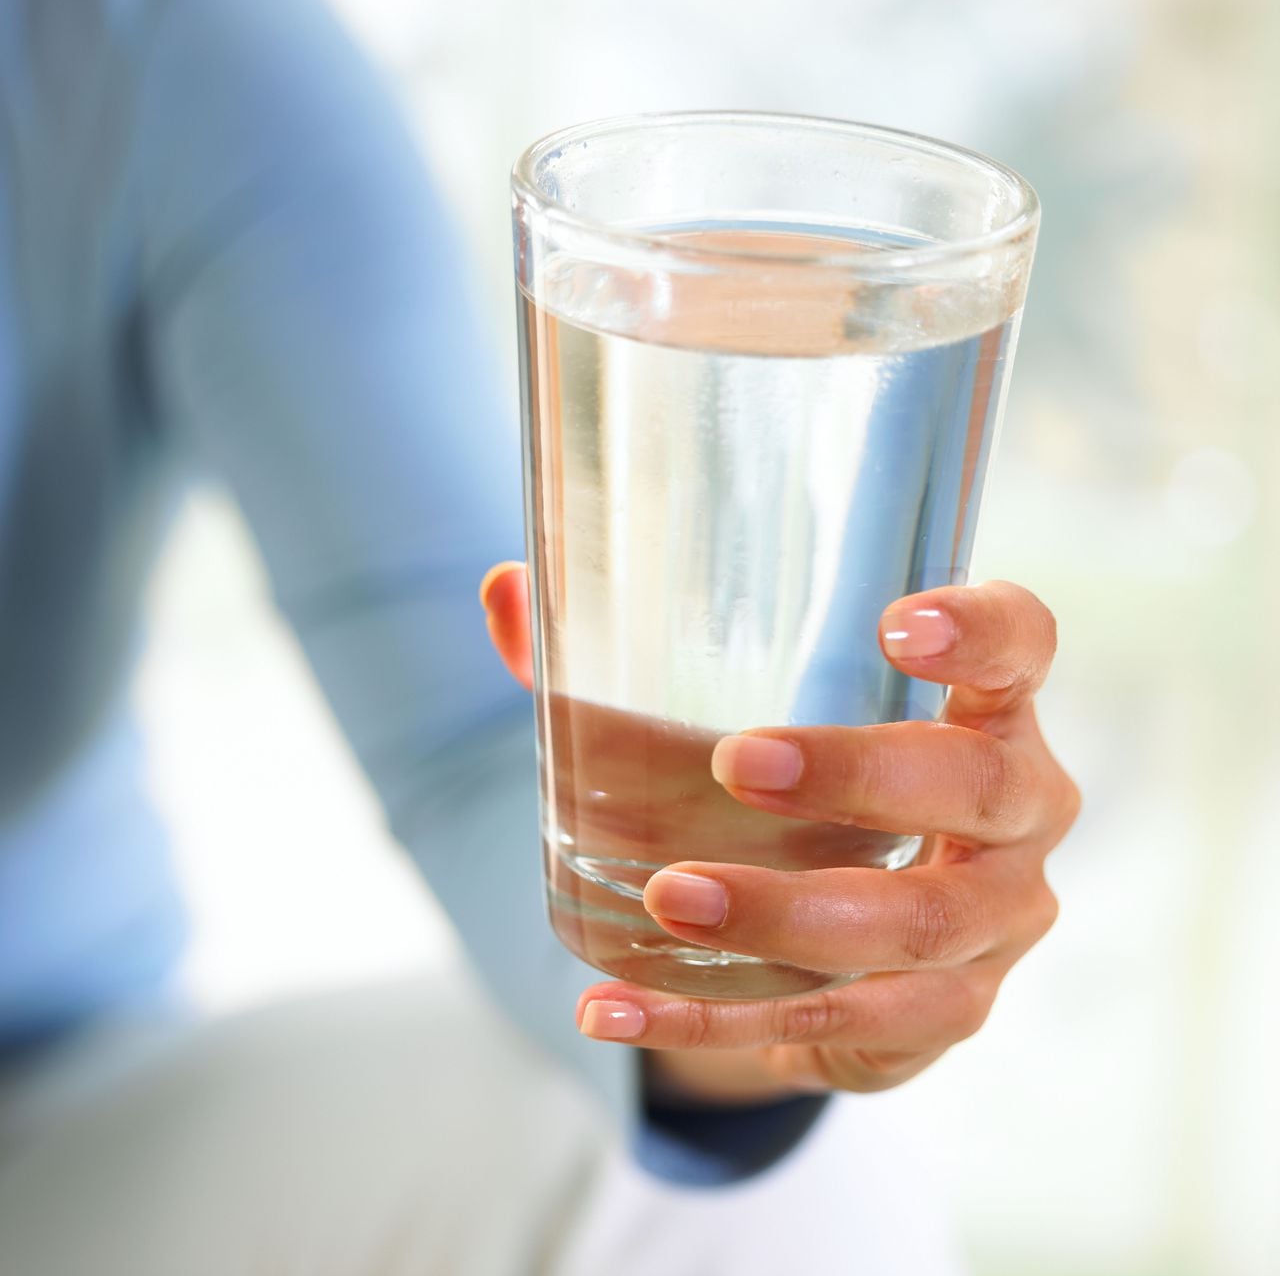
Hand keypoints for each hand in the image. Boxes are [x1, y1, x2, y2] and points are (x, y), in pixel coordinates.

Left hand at [481, 563, 1078, 1102]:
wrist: (849, 936)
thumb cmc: (804, 790)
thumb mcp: (748, 718)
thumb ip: (622, 660)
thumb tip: (501, 589)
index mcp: (987, 711)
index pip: (1024, 644)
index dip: (981, 628)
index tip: (894, 620)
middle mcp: (1017, 815)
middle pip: (977, 787)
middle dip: (859, 775)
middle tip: (735, 764)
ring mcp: (993, 926)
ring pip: (913, 927)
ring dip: (789, 915)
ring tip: (671, 900)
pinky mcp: (940, 1016)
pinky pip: (842, 1026)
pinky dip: (720, 1021)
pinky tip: (619, 1009)